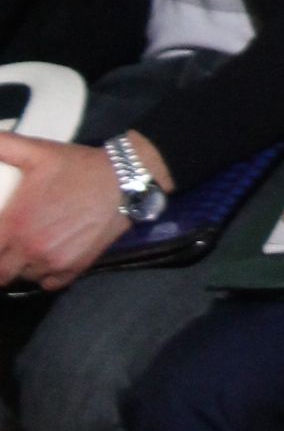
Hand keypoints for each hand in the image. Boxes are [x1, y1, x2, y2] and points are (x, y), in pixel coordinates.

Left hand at [0, 130, 156, 287]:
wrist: (124, 181)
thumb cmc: (77, 167)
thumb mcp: (38, 151)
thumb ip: (4, 146)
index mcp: (15, 224)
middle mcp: (30, 250)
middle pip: (1, 274)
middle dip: (0, 262)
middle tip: (6, 247)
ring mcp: (53, 263)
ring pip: (24, 279)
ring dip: (21, 267)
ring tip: (26, 249)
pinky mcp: (74, 270)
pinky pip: (48, 284)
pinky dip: (44, 276)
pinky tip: (47, 258)